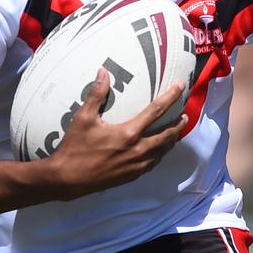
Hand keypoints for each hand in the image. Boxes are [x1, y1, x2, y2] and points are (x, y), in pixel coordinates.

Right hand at [46, 67, 187, 199]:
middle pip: (166, 135)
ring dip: (170, 141)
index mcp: (128, 133)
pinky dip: (159, 155)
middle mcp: (137, 150)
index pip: (156, 111)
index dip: (170, 97)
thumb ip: (96, 94)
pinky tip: (158, 152)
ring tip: (175, 133)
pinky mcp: (131, 176)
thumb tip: (103, 72)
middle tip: (184, 116)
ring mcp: (136, 166)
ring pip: (162, 152)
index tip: (180, 87)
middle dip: (178, 124)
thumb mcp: (83, 118)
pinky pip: (152, 164)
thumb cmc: (75, 147)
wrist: (67, 179)